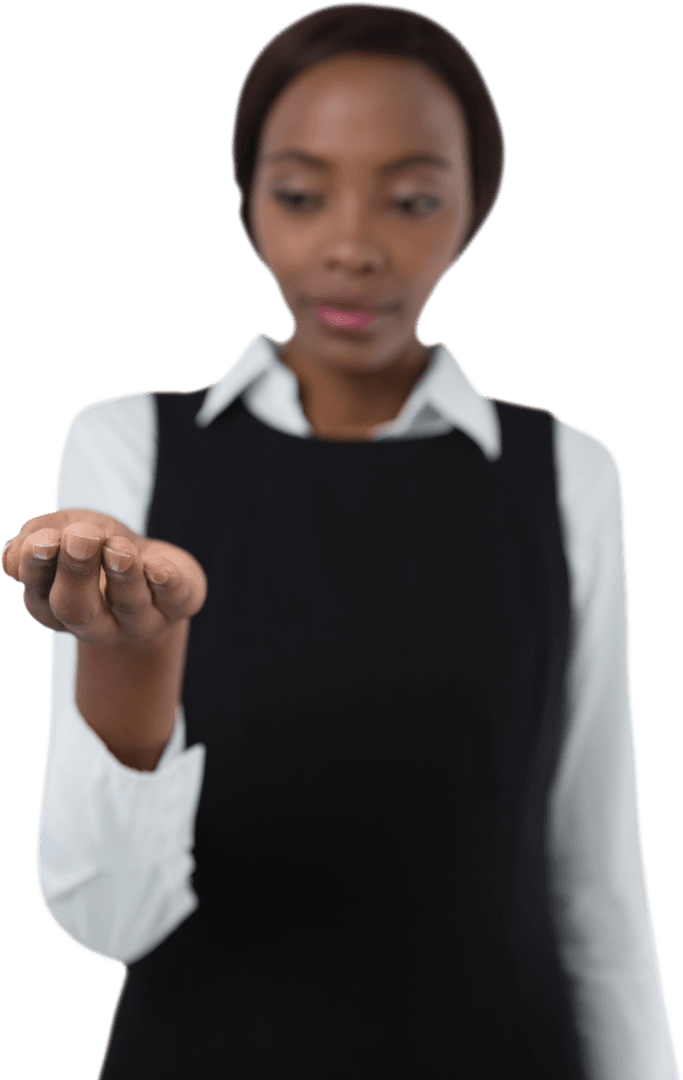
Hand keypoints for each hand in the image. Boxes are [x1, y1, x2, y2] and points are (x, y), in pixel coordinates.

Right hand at [2, 509, 206, 647]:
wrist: (152, 561)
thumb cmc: (98, 543)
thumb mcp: (64, 528)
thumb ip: (37, 537)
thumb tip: (14, 557)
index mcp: (57, 608)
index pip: (38, 597)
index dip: (38, 569)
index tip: (44, 540)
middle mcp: (96, 624)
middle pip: (77, 609)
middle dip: (77, 572)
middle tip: (81, 536)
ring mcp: (139, 621)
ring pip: (127, 605)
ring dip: (121, 574)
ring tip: (118, 547)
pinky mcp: (178, 606)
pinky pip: (173, 600)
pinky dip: (165, 582)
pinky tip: (158, 567)